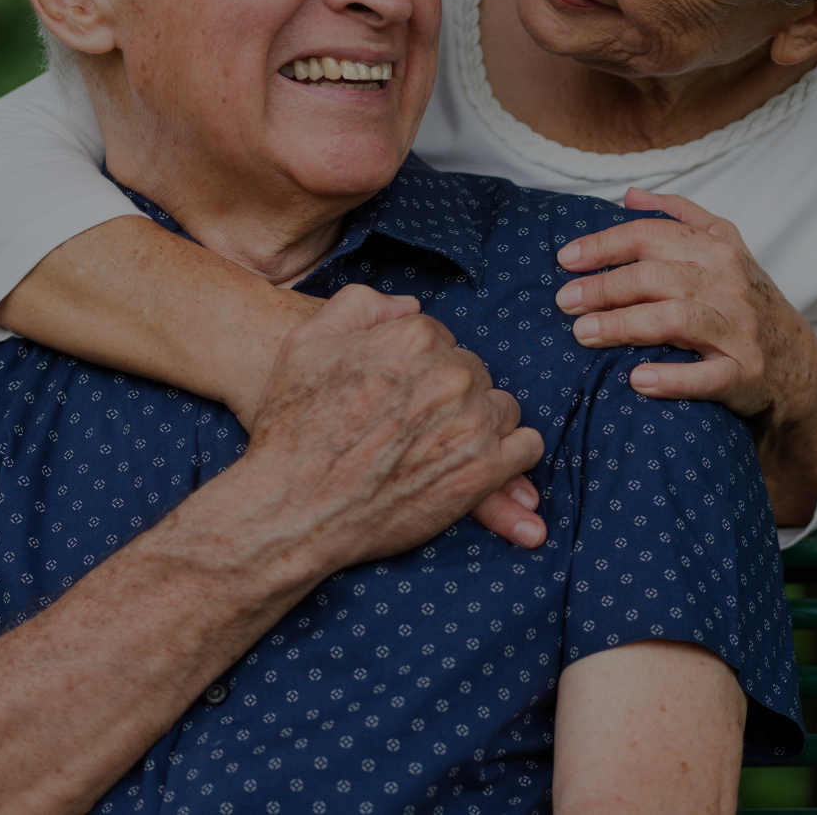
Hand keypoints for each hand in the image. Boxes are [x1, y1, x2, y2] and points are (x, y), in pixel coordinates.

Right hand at [244, 285, 548, 566]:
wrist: (292, 508)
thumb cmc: (293, 427)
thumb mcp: (306, 343)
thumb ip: (361, 307)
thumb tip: (409, 307)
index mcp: (415, 337)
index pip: (441, 340)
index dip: (417, 368)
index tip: (397, 394)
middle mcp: (451, 375)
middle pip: (472, 372)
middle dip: (449, 394)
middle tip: (413, 425)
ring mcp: (471, 423)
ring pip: (500, 407)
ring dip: (479, 422)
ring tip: (439, 446)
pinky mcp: (482, 472)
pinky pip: (525, 448)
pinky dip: (508, 454)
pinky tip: (478, 462)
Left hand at [553, 188, 816, 428]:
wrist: (795, 360)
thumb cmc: (745, 298)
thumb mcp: (724, 245)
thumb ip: (679, 215)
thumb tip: (630, 195)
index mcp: (715, 249)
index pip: (650, 236)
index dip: (604, 246)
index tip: (566, 260)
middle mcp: (727, 284)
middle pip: (655, 277)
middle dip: (604, 287)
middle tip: (565, 301)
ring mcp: (737, 329)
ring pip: (675, 320)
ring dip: (625, 325)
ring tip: (584, 333)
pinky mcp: (744, 373)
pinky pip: (708, 376)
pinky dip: (673, 378)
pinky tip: (638, 380)